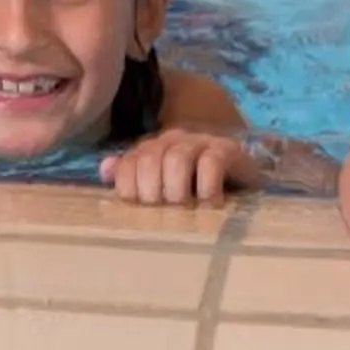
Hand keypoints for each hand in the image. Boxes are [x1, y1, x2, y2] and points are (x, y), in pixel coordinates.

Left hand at [102, 130, 262, 204]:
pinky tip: (210, 203)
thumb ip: (132, 177)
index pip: (129, 161)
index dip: (129, 185)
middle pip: (151, 158)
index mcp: (153, 149)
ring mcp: (201, 143)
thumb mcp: (163, 186)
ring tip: (185, 207)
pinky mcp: (228, 150)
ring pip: (178, 158)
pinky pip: (212, 161)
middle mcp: (174, 141)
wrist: (243, 180)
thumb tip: (106, 170)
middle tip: (164, 209)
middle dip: (152, 189)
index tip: (139, 206)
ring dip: (177, 188)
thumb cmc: (196, 188)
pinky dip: (207, 186)